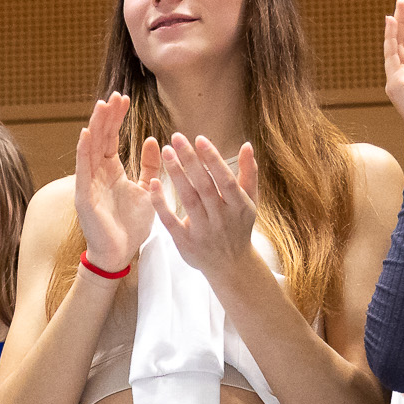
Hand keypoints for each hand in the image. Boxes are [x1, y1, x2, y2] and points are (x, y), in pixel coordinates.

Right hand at [74, 93, 158, 273]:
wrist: (121, 254)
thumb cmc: (131, 225)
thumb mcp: (147, 189)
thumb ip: (150, 166)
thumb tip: (153, 139)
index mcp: (111, 170)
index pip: (111, 137)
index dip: (116, 118)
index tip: (124, 99)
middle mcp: (97, 173)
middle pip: (99, 138)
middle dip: (106, 116)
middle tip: (114, 96)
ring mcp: (88, 183)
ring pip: (89, 149)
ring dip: (95, 127)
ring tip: (101, 106)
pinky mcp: (84, 197)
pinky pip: (82, 170)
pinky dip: (83, 152)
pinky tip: (85, 134)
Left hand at [150, 133, 261, 281]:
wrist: (231, 267)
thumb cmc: (239, 227)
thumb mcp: (250, 202)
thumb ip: (248, 173)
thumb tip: (246, 145)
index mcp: (239, 207)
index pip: (226, 180)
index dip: (213, 159)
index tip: (199, 138)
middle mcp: (222, 219)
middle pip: (205, 187)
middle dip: (190, 161)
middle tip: (176, 137)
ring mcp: (203, 232)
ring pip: (189, 200)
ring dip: (176, 175)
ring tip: (166, 152)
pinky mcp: (185, 243)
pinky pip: (170, 221)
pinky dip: (161, 203)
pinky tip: (153, 184)